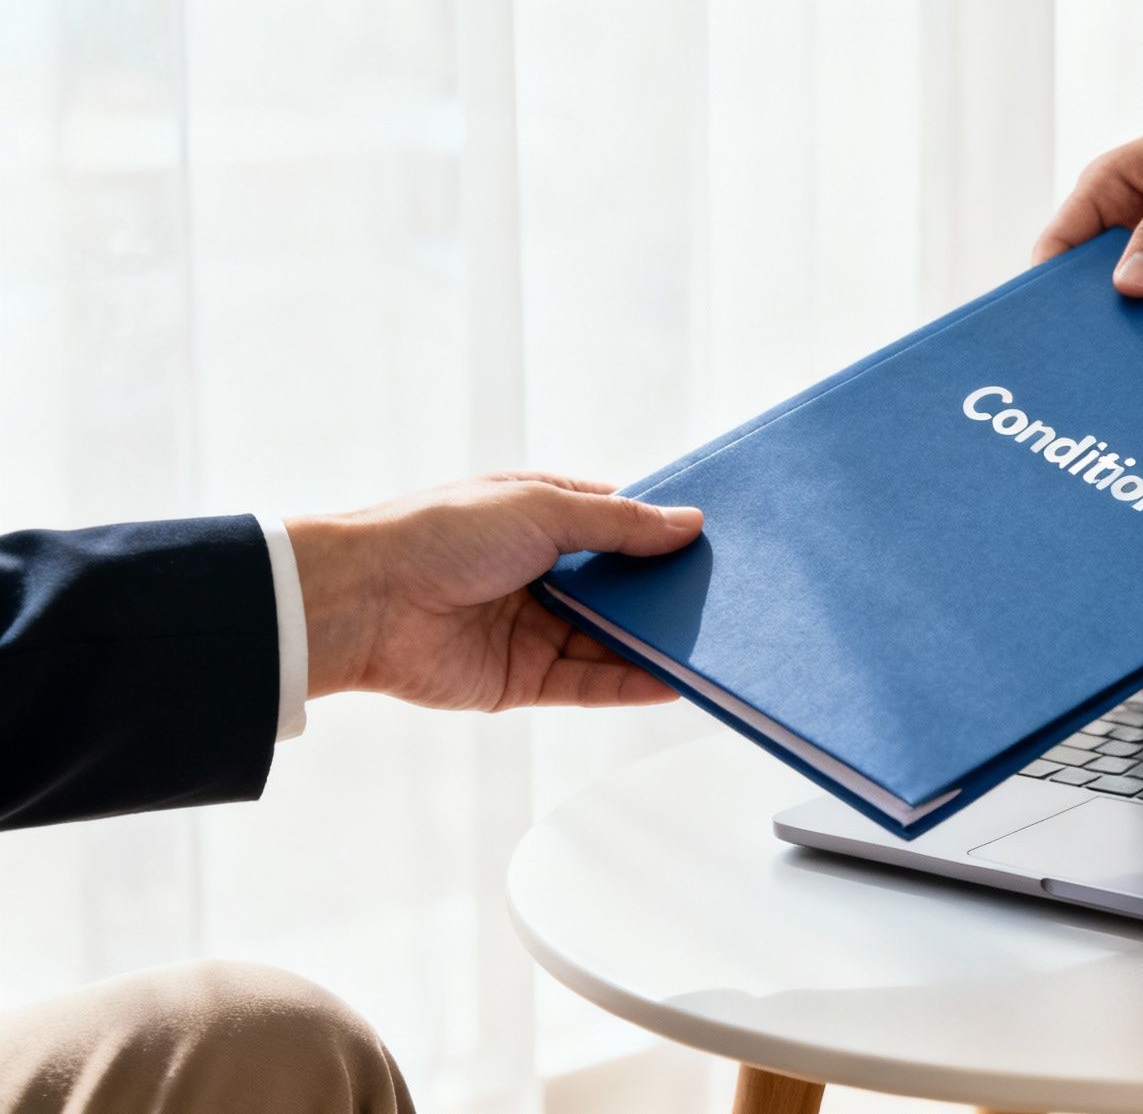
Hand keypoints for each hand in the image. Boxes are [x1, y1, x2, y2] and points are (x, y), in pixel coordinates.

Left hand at [285, 473, 702, 708]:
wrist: (362, 601)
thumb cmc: (441, 534)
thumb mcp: (542, 510)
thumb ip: (619, 525)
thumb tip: (688, 524)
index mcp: (542, 519)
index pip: (619, 526)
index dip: (663, 534)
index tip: (718, 544)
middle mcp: (543, 573)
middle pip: (622, 588)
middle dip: (667, 594)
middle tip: (728, 599)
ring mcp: (535, 629)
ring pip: (611, 640)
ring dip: (656, 643)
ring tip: (713, 645)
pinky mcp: (523, 680)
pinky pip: (589, 684)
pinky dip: (631, 684)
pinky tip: (674, 681)